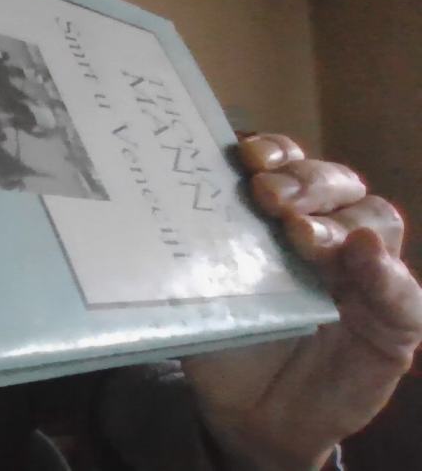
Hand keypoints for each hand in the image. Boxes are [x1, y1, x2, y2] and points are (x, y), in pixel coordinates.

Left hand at [183, 134, 421, 469]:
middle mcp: (328, 235)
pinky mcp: (394, 321)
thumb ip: (199, 258)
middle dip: (303, 180)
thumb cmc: (228, 343)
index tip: (245, 154)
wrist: (252, 414)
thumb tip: (166, 214)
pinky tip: (363, 255)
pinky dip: (384, 270)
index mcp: (281, 218)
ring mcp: (366, 273)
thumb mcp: (204, 296)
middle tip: (268, 194)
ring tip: (299, 233)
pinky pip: (402, 290)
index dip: (274, 150)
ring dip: (336, 220)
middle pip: (335, 184)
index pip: (288, 166)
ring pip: (373, 220)